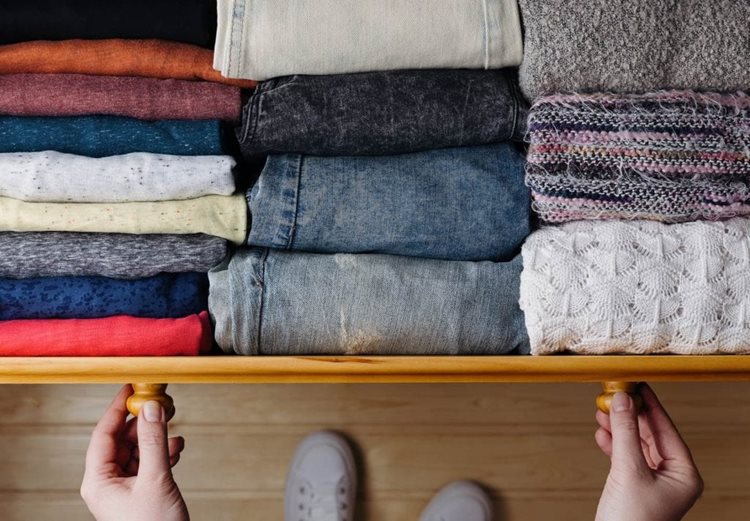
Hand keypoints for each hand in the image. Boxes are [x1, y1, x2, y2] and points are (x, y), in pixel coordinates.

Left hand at [81, 385, 189, 520]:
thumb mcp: (155, 480)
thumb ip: (154, 441)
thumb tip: (151, 408)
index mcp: (98, 481)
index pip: (103, 435)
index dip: (117, 409)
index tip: (131, 388)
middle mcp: (108, 483)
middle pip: (122, 440)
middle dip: (142, 422)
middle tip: (160, 403)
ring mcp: (124, 489)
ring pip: (137, 451)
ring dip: (156, 438)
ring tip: (173, 429)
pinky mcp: (141, 493)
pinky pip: (149, 464)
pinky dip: (163, 453)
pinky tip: (176, 448)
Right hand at [594, 383, 702, 520]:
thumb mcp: (628, 470)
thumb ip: (624, 432)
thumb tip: (621, 400)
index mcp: (684, 474)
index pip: (667, 429)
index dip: (650, 405)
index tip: (637, 384)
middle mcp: (672, 477)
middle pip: (651, 434)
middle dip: (630, 414)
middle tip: (615, 394)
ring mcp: (653, 482)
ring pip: (636, 444)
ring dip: (619, 427)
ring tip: (604, 409)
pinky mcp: (635, 486)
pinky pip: (625, 456)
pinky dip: (613, 443)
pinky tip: (602, 432)